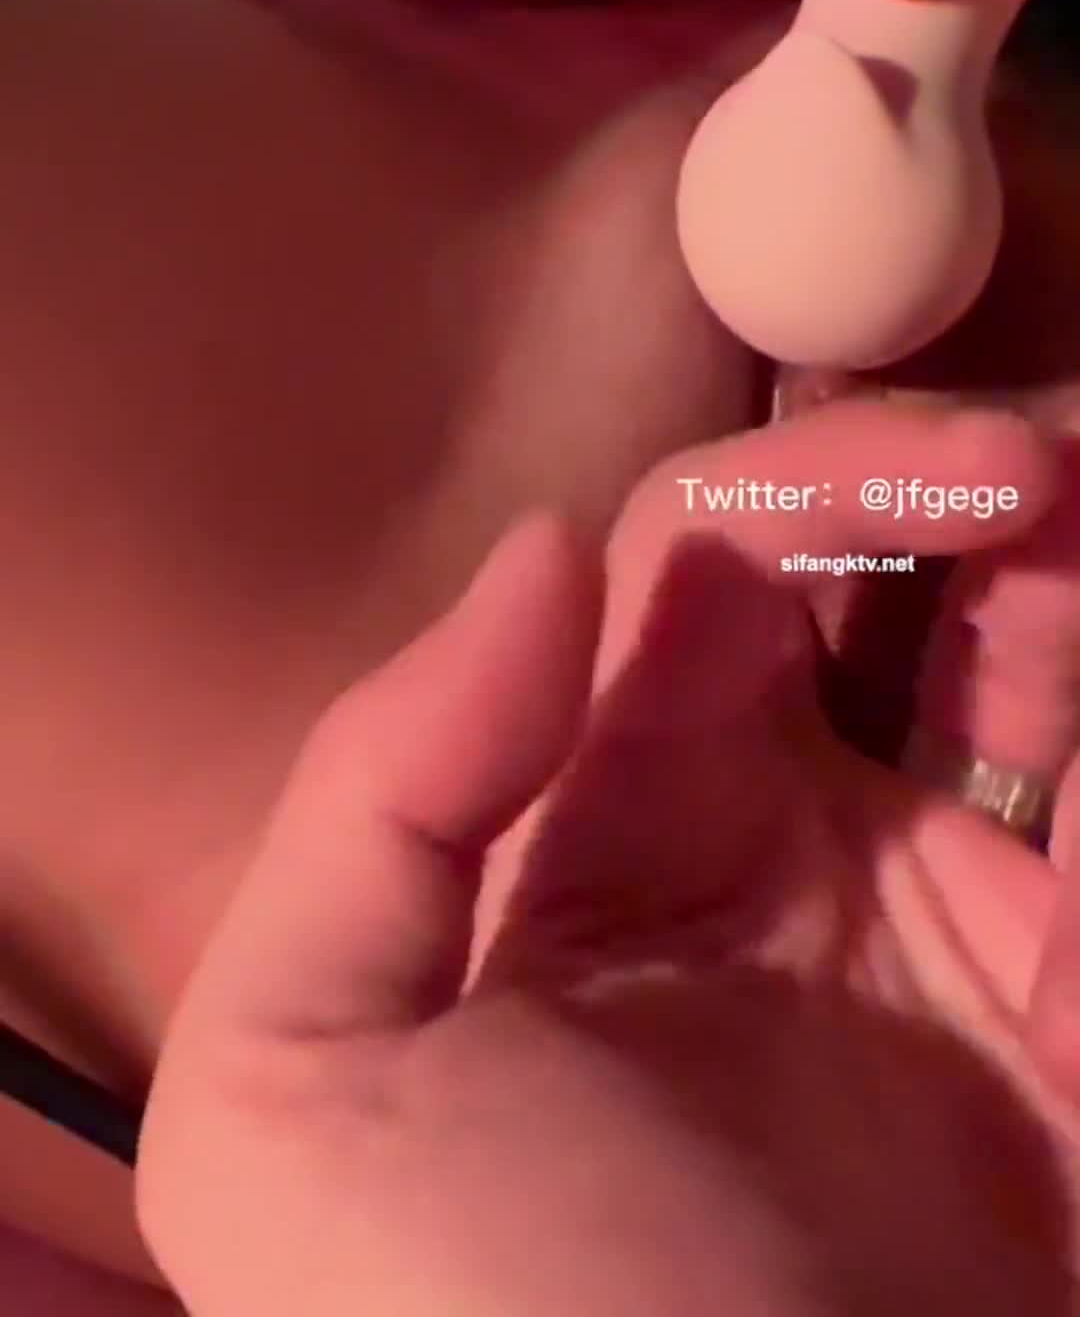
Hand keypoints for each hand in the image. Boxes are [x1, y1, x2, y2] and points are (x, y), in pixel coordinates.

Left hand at [136, 398, 1079, 1315]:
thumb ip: (374, 799)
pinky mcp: (1066, 990)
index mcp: (576, 853)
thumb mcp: (302, 1100)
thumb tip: (545, 559)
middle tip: (1009, 465)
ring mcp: (934, 925)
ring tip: (1059, 489)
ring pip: (990, 653)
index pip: (665, 593)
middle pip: (836, 591)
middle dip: (906, 485)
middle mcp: (755, 862)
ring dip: (1023, 542)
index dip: (762, 498)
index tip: (884, 484)